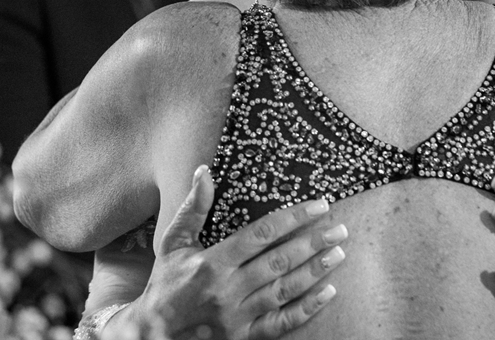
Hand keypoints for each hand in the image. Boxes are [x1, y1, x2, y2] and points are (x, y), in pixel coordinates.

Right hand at [130, 165, 344, 339]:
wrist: (154, 334)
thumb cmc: (166, 283)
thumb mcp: (173, 242)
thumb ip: (193, 208)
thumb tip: (203, 171)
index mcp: (212, 262)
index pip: (260, 234)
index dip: (292, 218)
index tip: (318, 206)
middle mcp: (228, 289)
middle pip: (279, 261)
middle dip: (312, 243)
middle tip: (339, 229)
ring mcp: (239, 316)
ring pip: (284, 290)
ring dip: (315, 271)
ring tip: (338, 254)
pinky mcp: (245, 337)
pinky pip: (282, 323)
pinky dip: (307, 309)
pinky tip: (328, 293)